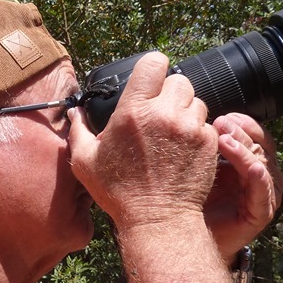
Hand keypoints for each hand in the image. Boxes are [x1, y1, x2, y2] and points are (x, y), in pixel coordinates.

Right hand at [68, 52, 218, 227]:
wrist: (158, 219)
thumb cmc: (119, 192)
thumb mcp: (86, 162)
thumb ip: (79, 131)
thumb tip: (74, 113)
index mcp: (133, 111)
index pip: (154, 63)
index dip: (152, 68)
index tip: (149, 80)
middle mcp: (164, 114)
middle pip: (178, 80)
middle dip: (169, 92)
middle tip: (160, 112)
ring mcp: (190, 128)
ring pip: (195, 100)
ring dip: (185, 111)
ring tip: (172, 132)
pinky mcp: (208, 143)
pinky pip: (207, 124)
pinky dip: (198, 132)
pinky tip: (183, 149)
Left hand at [203, 113, 282, 260]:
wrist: (187, 236)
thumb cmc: (192, 199)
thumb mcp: (198, 165)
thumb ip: (203, 143)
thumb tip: (192, 114)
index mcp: (249, 161)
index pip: (256, 134)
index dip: (243, 123)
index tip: (224, 116)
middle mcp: (261, 176)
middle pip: (260, 145)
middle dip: (241, 132)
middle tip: (220, 123)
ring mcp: (263, 195)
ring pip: (262, 163)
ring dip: (245, 150)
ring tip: (224, 140)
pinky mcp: (261, 213)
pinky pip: (262, 189)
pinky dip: (257, 175)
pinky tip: (251, 167)